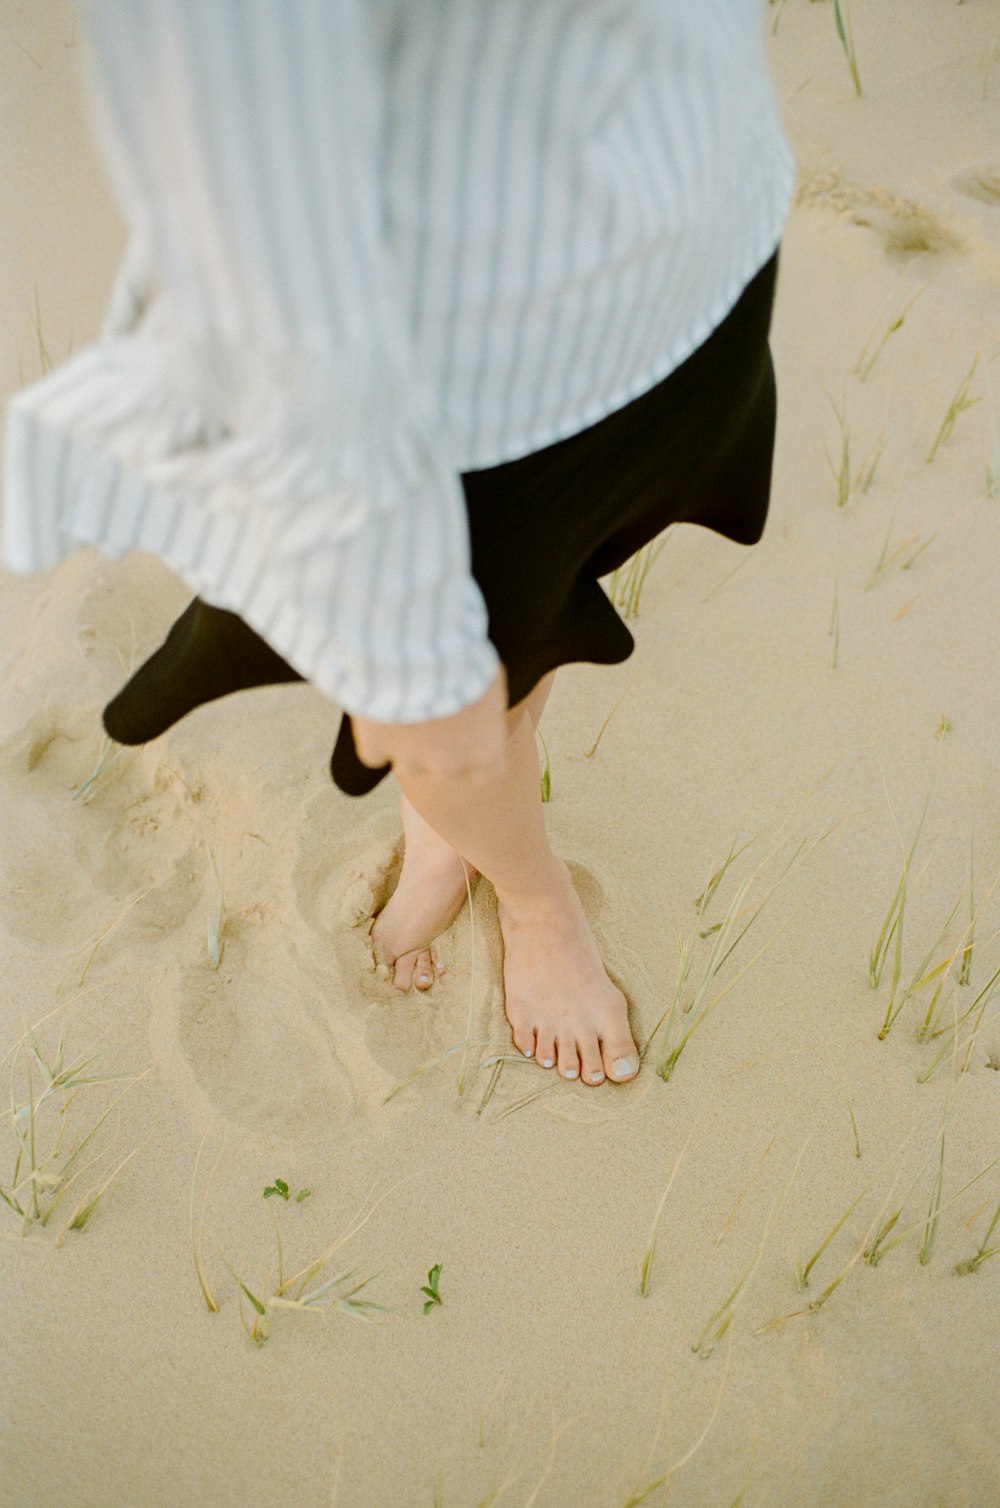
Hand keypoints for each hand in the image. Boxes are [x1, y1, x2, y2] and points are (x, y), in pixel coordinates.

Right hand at [351, 663, 508, 782]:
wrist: (416, 648)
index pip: (487, 772)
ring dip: (407, 745)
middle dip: (439, 749)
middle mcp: (449, 765)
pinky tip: (380, 711)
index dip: (473, 753)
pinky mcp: (376, 749)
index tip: (466, 734)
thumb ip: (485, 707)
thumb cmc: (462, 657)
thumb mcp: (490, 677)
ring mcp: (410, 760)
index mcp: (484, 751)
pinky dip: (376, 737)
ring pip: (408, 766)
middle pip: (445, 769)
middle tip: (433, 716)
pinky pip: (374, 753)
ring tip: (405, 710)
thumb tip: (480, 706)